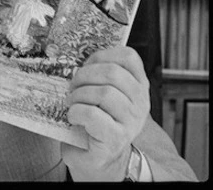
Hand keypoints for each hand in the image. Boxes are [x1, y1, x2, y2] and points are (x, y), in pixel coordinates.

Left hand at [61, 46, 149, 180]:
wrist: (98, 157)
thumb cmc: (96, 120)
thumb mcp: (102, 93)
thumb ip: (98, 75)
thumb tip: (76, 58)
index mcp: (138, 86)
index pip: (128, 57)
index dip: (101, 56)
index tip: (86, 66)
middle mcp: (140, 103)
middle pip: (112, 72)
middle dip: (84, 75)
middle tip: (72, 86)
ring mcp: (130, 122)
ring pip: (104, 93)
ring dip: (79, 95)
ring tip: (72, 103)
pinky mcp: (115, 138)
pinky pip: (93, 115)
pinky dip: (76, 112)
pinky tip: (73, 117)